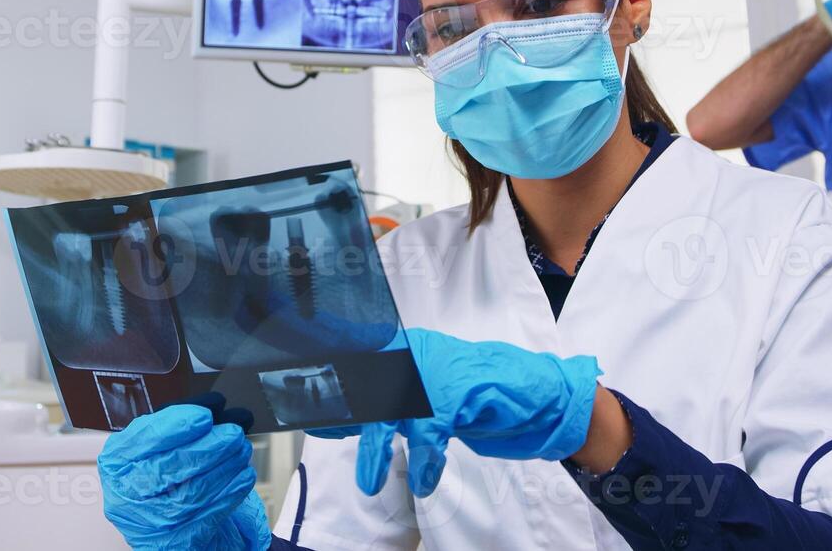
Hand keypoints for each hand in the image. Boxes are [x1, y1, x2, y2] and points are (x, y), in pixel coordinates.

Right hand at [98, 401, 270, 550]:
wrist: (158, 520)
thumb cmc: (155, 475)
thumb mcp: (152, 447)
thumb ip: (175, 426)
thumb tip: (213, 407)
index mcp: (116, 463)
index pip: (146, 439)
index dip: (178, 426)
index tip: (205, 416)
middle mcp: (126, 495)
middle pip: (172, 466)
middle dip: (210, 446)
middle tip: (234, 432)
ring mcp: (150, 522)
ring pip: (194, 491)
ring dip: (225, 467)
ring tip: (242, 449)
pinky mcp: (175, 540)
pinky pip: (209, 515)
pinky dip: (231, 492)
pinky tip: (243, 475)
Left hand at [309, 328, 600, 497]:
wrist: (535, 393)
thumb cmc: (474, 396)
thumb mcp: (419, 402)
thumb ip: (377, 408)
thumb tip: (328, 420)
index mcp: (403, 349)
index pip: (352, 357)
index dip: (322, 375)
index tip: (296, 397)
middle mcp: (415, 353)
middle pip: (362, 380)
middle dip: (338, 409)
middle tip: (319, 430)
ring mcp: (437, 370)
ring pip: (390, 407)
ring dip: (375, 450)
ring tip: (369, 481)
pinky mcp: (460, 392)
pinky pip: (429, 429)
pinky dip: (424, 460)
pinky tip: (425, 480)